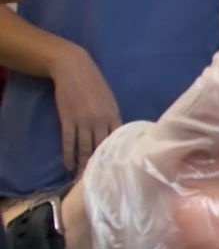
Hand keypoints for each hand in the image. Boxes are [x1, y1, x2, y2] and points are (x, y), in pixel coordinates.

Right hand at [49, 47, 120, 173]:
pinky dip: (68, 155)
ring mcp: (83, 121)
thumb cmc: (94, 84)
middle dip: (101, 163)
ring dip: (84, 163)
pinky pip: (68, 141)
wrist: (74, 69)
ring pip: (85, 147)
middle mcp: (100, 121)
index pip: (119, 139)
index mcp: (114, 115)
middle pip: (102, 147)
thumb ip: (113, 117)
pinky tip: (68, 165)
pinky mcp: (67, 120)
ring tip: (83, 178)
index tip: (120, 168)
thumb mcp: (110, 100)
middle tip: (101, 178)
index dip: (118, 154)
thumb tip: (117, 134)